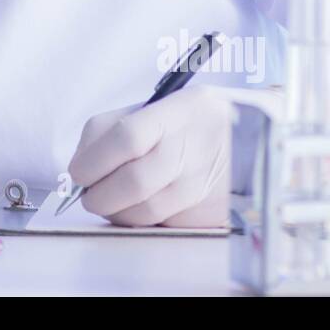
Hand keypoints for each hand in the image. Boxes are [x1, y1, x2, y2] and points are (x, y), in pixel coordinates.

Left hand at [66, 87, 231, 227]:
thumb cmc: (190, 121)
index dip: (93, 160)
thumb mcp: (157, 105)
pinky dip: (140, 220)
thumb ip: (112, 128)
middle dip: (99, 195)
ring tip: (110, 200)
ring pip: (144, 213)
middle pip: (133, 183)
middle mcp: (192, 150)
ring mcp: (202, 185)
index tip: (78, 171)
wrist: (252, 139)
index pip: (126, 138)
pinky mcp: (209, 214)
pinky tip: (138, 206)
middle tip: (90, 194)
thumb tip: (79, 165)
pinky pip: (161, 225)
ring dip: (116, 212)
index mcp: (176, 114)